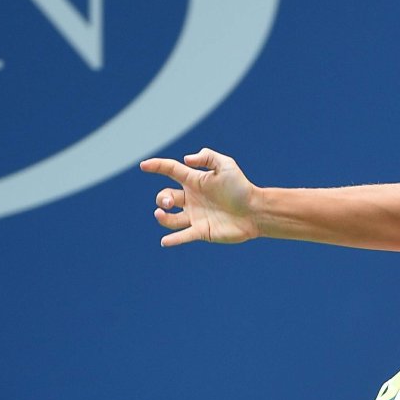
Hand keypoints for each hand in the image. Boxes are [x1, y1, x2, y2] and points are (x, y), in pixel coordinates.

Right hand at [140, 148, 257, 246]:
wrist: (255, 211)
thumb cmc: (242, 187)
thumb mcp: (226, 165)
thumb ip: (207, 157)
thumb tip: (186, 159)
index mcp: (194, 181)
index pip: (170, 171)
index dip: (156, 166)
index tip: (144, 166)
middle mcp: (191, 198)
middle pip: (165, 197)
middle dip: (161, 199)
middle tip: (169, 202)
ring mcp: (195, 215)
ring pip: (170, 218)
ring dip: (162, 217)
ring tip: (161, 214)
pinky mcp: (201, 231)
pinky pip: (183, 236)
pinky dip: (173, 240)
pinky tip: (165, 241)